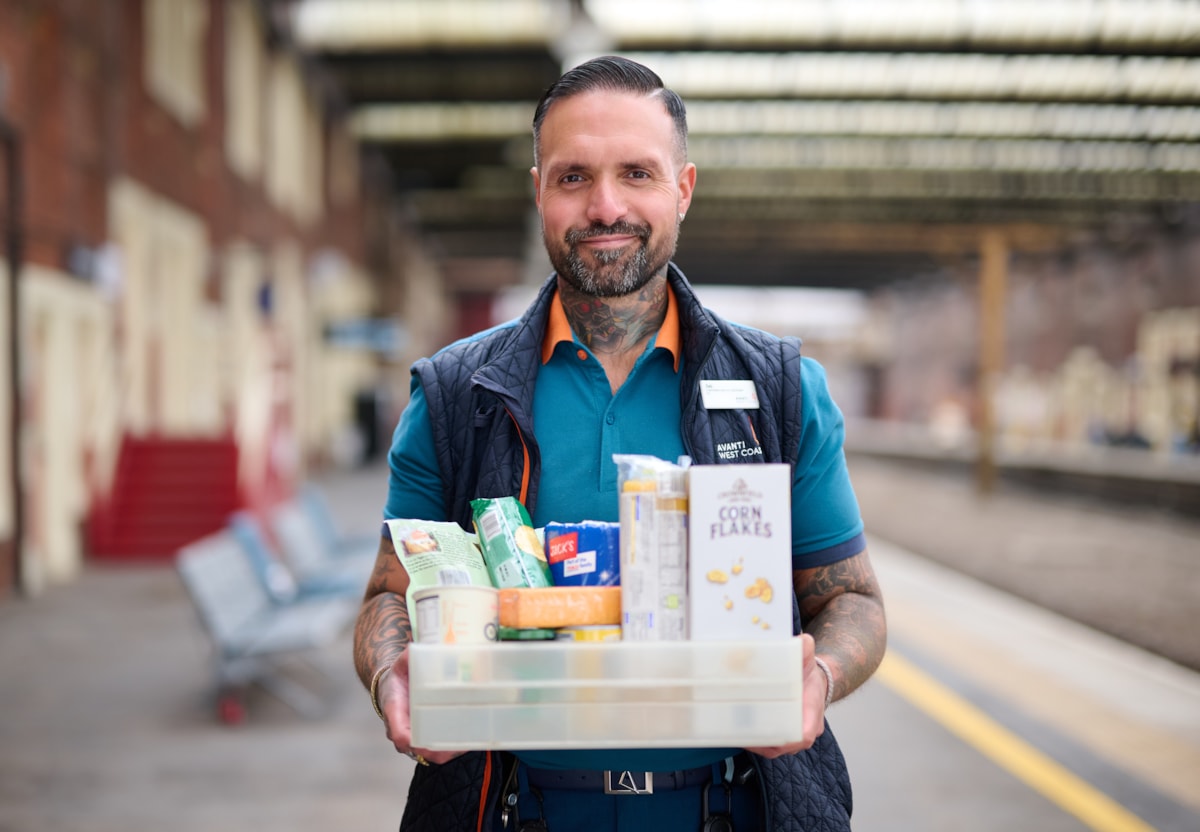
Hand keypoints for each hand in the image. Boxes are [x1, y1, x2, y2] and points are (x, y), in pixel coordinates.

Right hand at [377, 649, 464, 765]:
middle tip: (459, 744)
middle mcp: (400, 729)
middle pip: (417, 750)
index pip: (399, 733)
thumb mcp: (401, 665)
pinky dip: (449, 749)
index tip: (425, 742)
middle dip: (437, 751)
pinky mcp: (422, 737)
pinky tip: (467, 742)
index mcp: (393, 710)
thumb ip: (408, 657)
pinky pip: (434, 750)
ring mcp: (411, 736)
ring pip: (428, 754)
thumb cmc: (398, 677)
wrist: (392, 688)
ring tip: (467, 744)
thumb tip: (415, 649)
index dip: (412, 741)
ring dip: (446, 752)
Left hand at [744, 633, 826, 758]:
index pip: (806, 733)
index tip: (776, 736)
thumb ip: (805, 648)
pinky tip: (739, 734)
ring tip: (737, 735)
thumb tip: (799, 641)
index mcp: (812, 710)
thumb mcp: (807, 658)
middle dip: (765, 742)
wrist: (812, 683)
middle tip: (744, 734)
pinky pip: (770, 745)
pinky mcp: (783, 736)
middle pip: (787, 745)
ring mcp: (795, 735)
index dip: (792, 738)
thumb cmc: (808, 674)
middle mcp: (806, 727)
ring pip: (776, 748)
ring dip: (757, 745)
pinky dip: (756, 743)